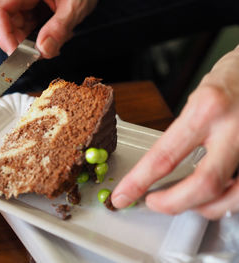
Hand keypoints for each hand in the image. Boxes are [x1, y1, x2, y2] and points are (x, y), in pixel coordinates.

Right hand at [0, 0, 97, 57]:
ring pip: (18, 29)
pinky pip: (30, 28)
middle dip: (22, 43)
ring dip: (33, 43)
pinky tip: (58, 38)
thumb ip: (59, 27)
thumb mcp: (75, 5)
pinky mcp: (35, 9)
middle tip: (42, 54)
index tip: (17, 55)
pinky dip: (41, 39)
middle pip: (5, 24)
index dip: (4, 36)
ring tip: (57, 43)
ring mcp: (27, 3)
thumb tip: (43, 51)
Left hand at [112, 45, 238, 219]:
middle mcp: (232, 128)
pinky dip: (227, 198)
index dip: (138, 182)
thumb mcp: (198, 98)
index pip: (164, 156)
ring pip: (231, 196)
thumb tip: (163, 165)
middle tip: (155, 203)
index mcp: (206, 109)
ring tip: (185, 201)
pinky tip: (214, 193)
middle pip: (203, 184)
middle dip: (173, 203)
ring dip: (204, 207)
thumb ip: (185, 132)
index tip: (124, 195)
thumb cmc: (232, 77)